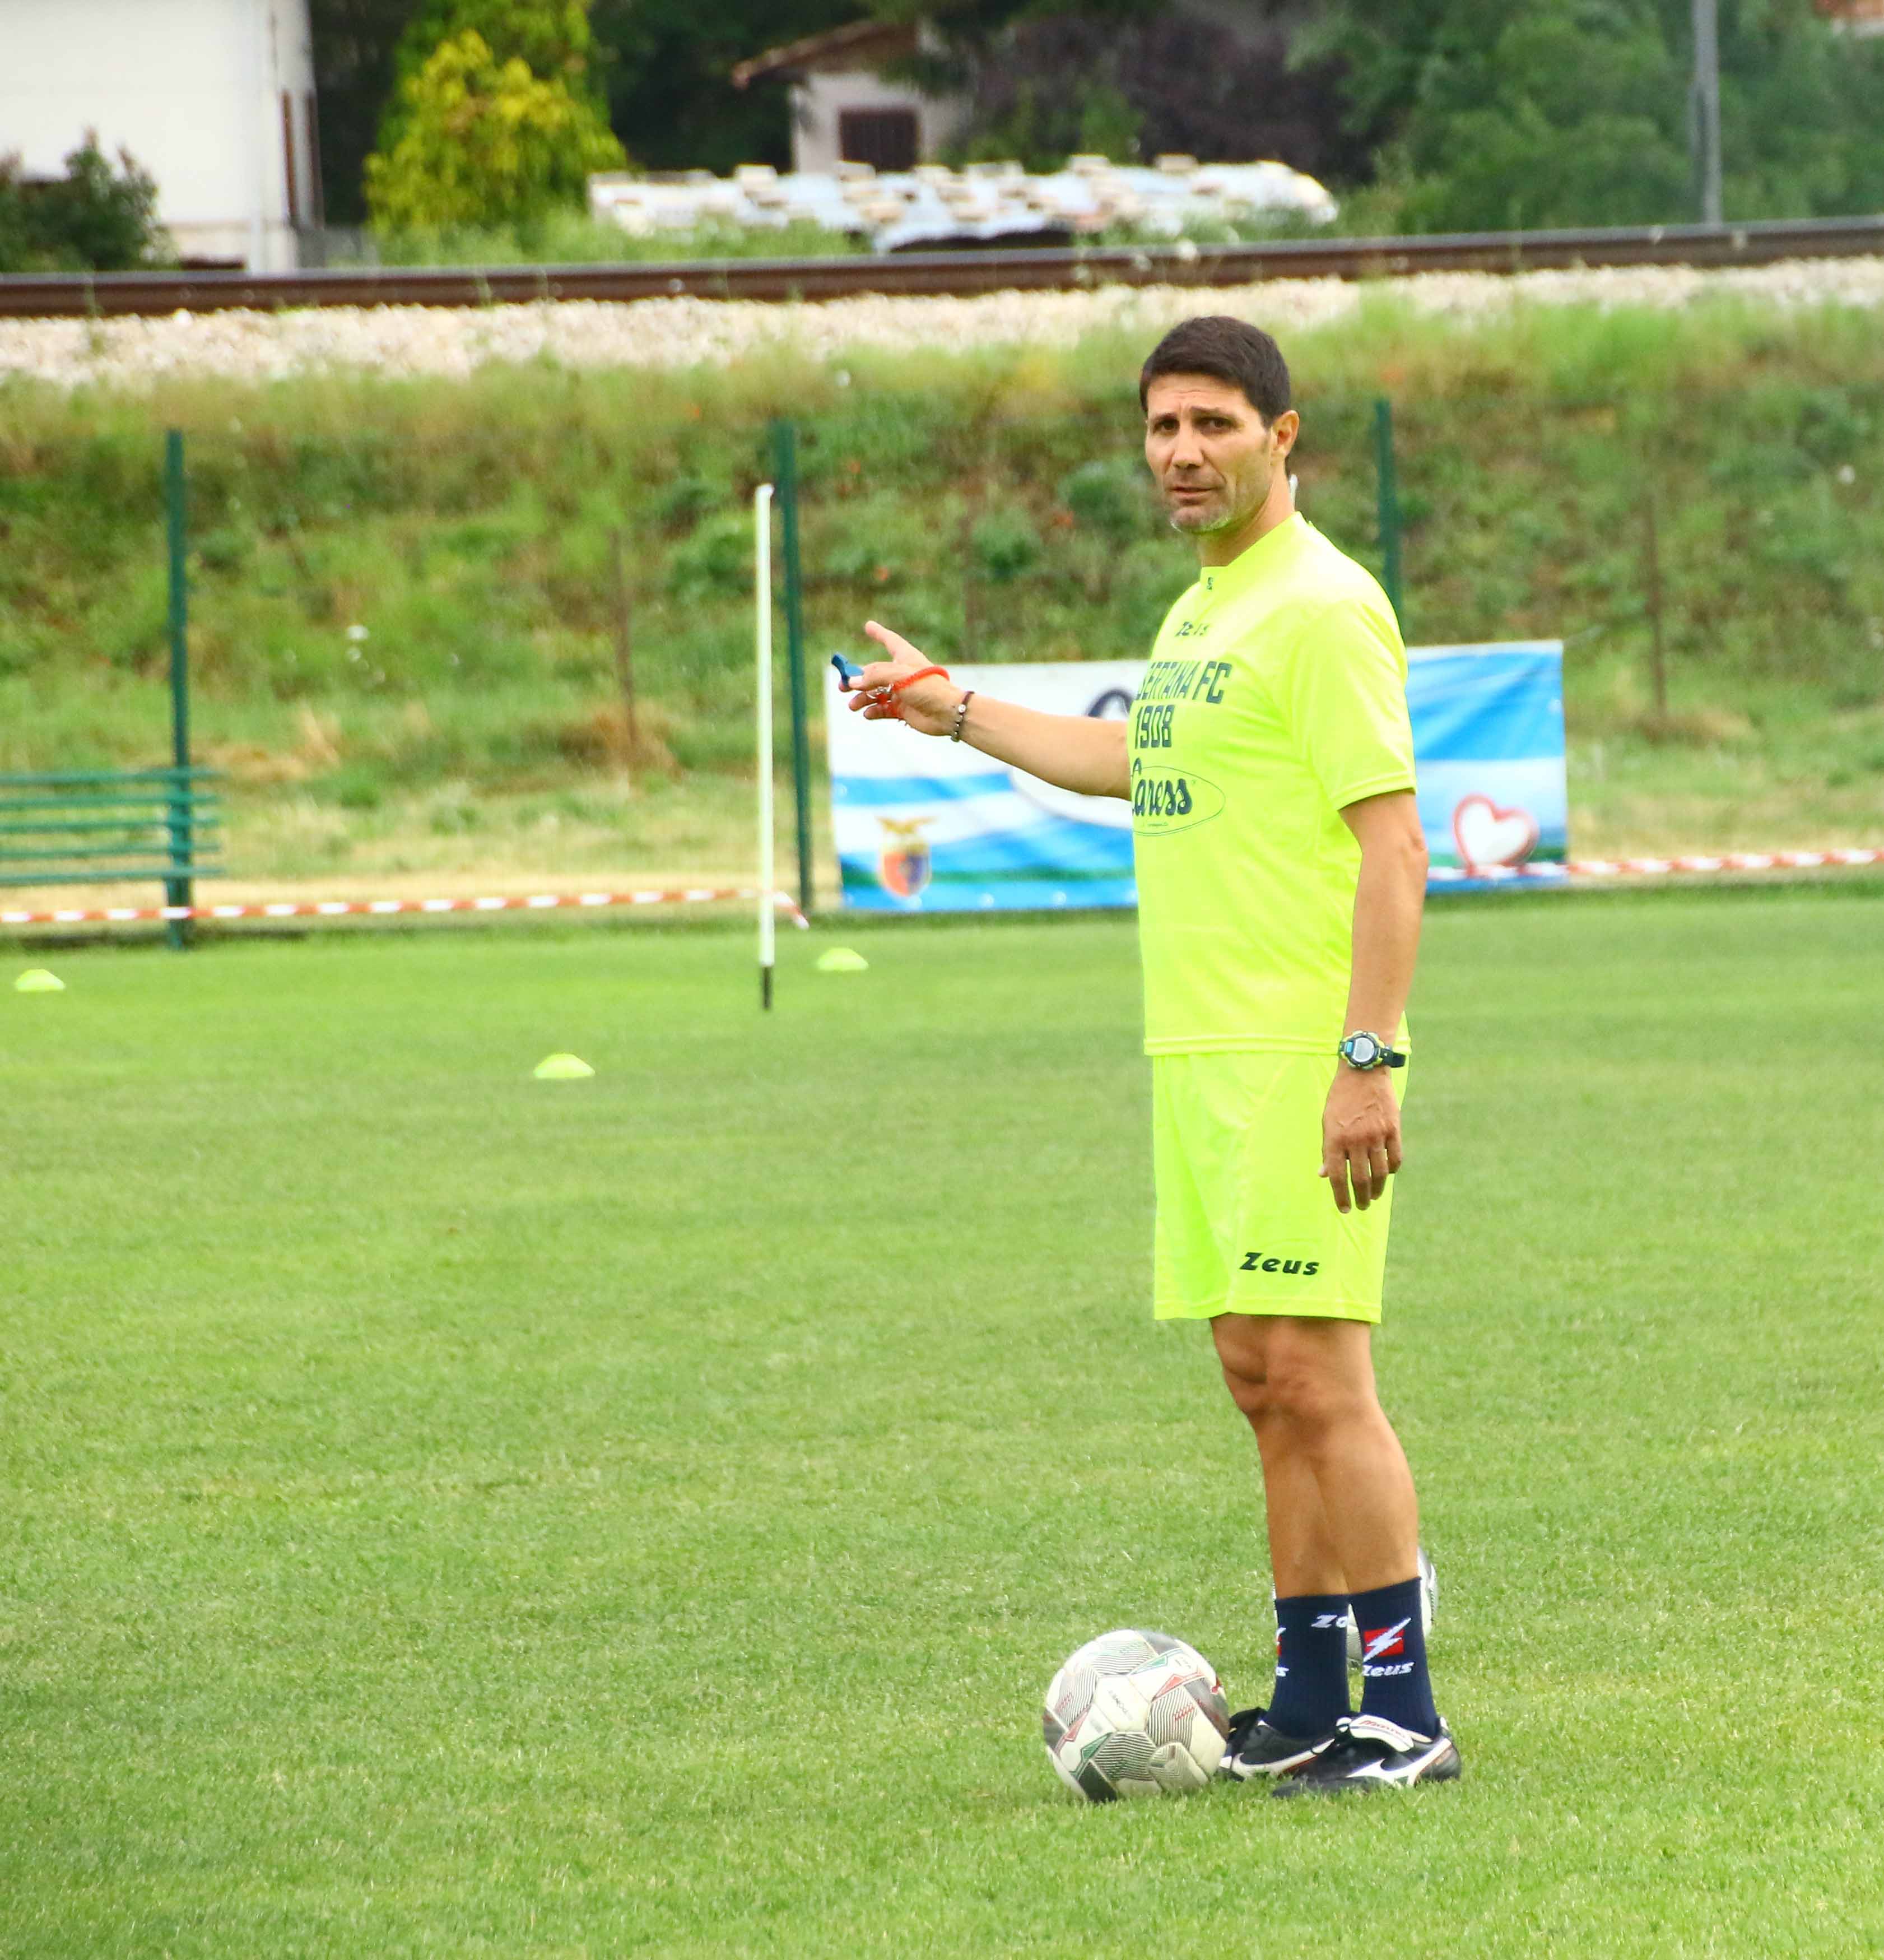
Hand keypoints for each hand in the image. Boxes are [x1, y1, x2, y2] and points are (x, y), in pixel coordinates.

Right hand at [843, 621, 964, 737]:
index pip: (889, 640)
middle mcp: (902, 673)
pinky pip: (883, 709)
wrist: (947, 713)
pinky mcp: (903, 709)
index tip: (868, 625)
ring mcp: (902, 692)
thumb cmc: (928, 688)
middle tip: (842, 686)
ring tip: (853, 705)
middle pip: (874, 672)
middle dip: (857, 679)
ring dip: (862, 698)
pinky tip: (867, 714)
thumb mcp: (898, 675)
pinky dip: (873, 711)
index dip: (878, 633)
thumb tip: (853, 682)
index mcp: (905, 657)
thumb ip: (873, 676)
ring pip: (875, 693)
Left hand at [1320, 1066, 1402, 1213]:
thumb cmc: (1341, 1098)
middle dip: (1360, 1198)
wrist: (1363, 1071)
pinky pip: (1395, 1158)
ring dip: (1377, 1189)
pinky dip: (1391, 1170)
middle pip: (1360, 1179)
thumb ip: (1328, 1150)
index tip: (1344, 1209)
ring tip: (1374, 1197)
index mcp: (1335, 1139)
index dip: (1340, 1196)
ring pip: (1380, 1173)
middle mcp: (1355, 1139)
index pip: (1338, 1176)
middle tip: (1361, 1207)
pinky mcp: (1393, 1129)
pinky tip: (1387, 1175)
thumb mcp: (1327, 1122)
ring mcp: (1376, 1135)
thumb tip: (1324, 1175)